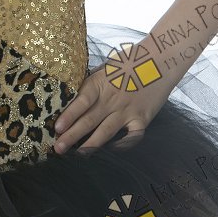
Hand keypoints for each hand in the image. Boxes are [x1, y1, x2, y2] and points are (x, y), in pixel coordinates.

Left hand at [52, 63, 170, 155]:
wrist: (161, 61)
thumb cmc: (130, 61)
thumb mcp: (106, 67)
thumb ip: (92, 83)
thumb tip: (72, 96)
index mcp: (101, 83)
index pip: (82, 101)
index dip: (69, 115)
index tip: (57, 128)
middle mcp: (113, 99)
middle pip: (89, 120)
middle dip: (72, 136)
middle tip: (58, 148)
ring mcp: (128, 110)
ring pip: (106, 132)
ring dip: (90, 145)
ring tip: (77, 155)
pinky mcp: (142, 119)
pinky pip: (130, 137)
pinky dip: (121, 145)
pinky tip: (110, 151)